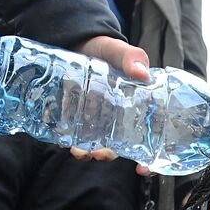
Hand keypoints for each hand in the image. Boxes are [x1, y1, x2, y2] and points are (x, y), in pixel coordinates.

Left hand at [68, 35, 152, 170]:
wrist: (77, 41)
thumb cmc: (104, 49)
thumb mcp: (118, 51)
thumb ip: (131, 58)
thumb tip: (142, 73)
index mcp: (132, 109)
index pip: (145, 140)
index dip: (147, 159)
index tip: (143, 169)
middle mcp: (114, 119)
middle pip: (117, 147)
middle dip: (108, 155)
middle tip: (100, 155)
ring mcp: (93, 119)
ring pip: (93, 144)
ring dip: (86, 152)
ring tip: (78, 151)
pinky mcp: (72, 115)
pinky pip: (71, 134)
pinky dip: (67, 141)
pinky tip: (63, 140)